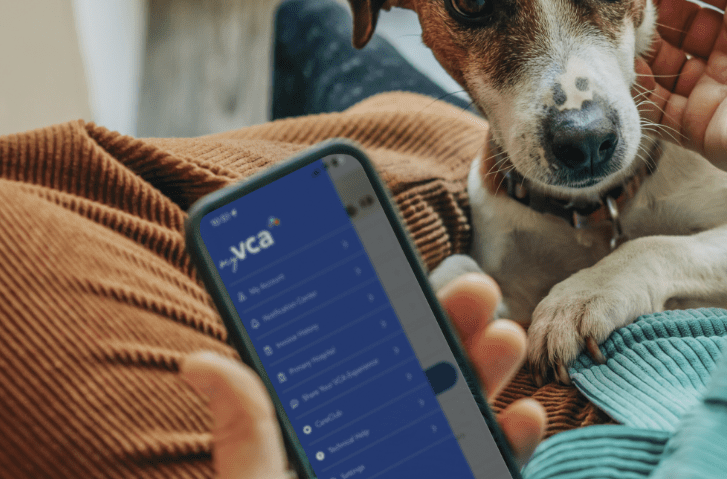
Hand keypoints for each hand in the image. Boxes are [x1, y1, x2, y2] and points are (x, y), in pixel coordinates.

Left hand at [181, 274, 546, 478]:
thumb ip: (246, 442)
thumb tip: (202, 359)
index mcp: (319, 445)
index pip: (348, 368)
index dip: (375, 314)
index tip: (398, 269)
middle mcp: (373, 457)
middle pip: (414, 381)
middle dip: (446, 330)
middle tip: (471, 288)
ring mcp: (417, 475)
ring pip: (459, 418)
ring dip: (487, 373)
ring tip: (503, 338)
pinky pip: (486, 468)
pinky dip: (513, 442)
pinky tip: (524, 415)